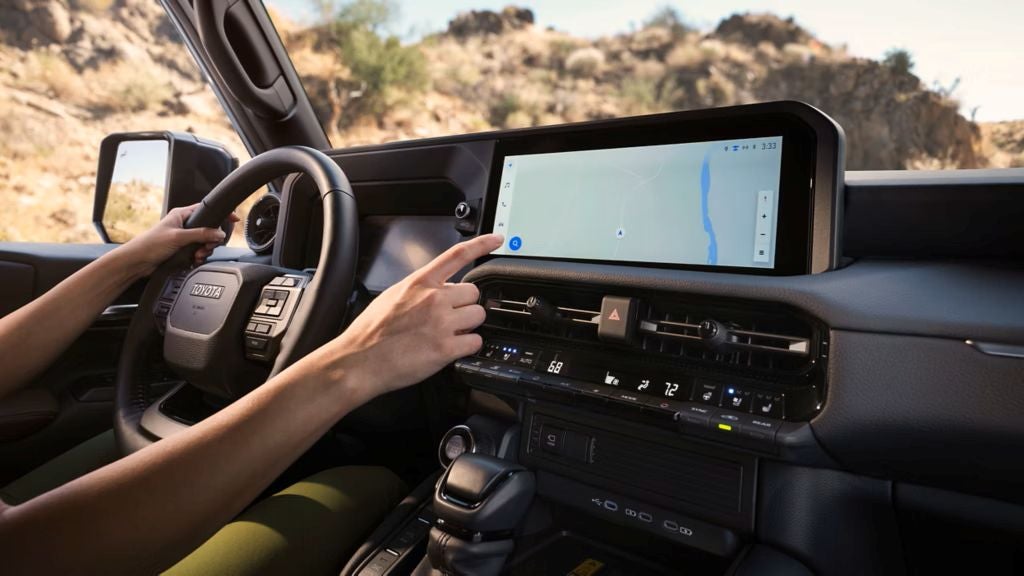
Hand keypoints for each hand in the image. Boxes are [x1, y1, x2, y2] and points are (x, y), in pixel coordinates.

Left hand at [117, 204, 238, 276]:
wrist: (138, 262)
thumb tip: (218, 234)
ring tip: (197, 255)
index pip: (207, 210)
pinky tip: (193, 260)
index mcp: (182, 214)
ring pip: (205, 242)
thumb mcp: (178, 237)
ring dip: (204, 251)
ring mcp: (184, 238)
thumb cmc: (150, 244)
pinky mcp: (183, 250)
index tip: (233, 219)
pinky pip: (198, 252)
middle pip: (209, 229)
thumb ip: (201, 234)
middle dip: (211, 240)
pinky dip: (199, 257)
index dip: (221, 214)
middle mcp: (184, 225)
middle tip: (206, 246)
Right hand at [324, 234, 502, 402]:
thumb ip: (419, 288)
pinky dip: (467, 347)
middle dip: (465, 305)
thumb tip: (437, 288)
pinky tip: (451, 348)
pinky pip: (475, 341)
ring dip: (468, 326)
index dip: (481, 244)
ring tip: (448, 333)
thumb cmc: (371, 332)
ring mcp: (442, 323)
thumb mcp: (393, 295)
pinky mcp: (446, 348)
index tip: (497, 239)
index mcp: (420, 282)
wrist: (360, 361)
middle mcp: (434, 299)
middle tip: (450, 317)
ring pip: (478, 316)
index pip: (457, 255)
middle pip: (474, 293)